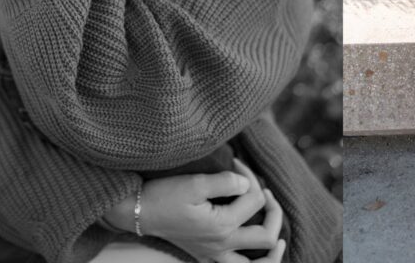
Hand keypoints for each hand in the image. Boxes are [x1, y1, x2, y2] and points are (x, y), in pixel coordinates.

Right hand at [127, 159, 282, 261]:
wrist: (138, 212)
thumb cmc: (165, 195)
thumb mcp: (196, 183)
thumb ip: (226, 182)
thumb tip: (247, 184)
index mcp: (222, 226)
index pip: (254, 199)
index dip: (251, 177)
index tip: (237, 162)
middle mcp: (222, 245)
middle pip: (267, 236)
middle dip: (273, 210)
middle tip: (264, 191)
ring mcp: (215, 254)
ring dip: (270, 248)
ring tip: (276, 234)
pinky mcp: (207, 255)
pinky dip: (252, 260)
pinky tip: (253, 246)